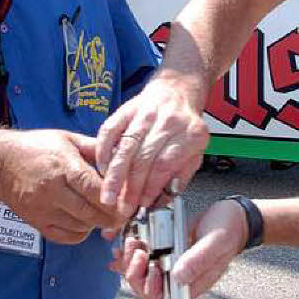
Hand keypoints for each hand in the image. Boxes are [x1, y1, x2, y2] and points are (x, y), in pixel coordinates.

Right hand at [0, 130, 122, 243]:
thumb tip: (122, 154)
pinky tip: (85, 222)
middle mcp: (52, 189)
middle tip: (125, 215)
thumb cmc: (38, 148)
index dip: (112, 199)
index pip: (92, 188)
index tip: (128, 202)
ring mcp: (42, 208)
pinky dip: (81, 233)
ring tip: (106, 216)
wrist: (0, 164)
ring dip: (97, 224)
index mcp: (63, 166)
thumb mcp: (68, 139)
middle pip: (89, 212)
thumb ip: (95, 149)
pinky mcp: (36, 222)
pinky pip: (66, 236)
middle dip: (111, 216)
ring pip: (80, 226)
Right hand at [96, 72, 208, 215]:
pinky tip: (102, 171)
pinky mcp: (126, 109)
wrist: (176, 91)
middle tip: (122, 207)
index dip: (150, 188)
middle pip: (144, 159)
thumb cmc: (185, 128)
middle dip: (131, 188)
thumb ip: (180, 177)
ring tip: (108, 196)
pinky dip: (103, 153)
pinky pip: (109, 132)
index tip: (142, 205)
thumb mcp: (196, 153)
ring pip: (125, 147)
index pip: (165, 165)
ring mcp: (146, 113)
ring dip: (114, 176)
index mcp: (191, 134)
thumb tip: (160, 201)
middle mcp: (169, 121)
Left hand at [110, 199, 247, 298]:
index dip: (151, 290)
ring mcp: (170, 265)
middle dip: (135, 273)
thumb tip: (178, 276)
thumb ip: (198, 260)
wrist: (232, 216)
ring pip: (141, 274)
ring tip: (132, 243)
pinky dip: (129, 254)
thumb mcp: (216, 243)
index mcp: (191, 283)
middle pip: (146, 289)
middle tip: (138, 252)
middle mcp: (178, 278)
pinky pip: (143, 258)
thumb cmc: (229, 231)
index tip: (153, 268)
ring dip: (130, 261)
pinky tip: (123, 246)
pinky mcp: (165, 250)